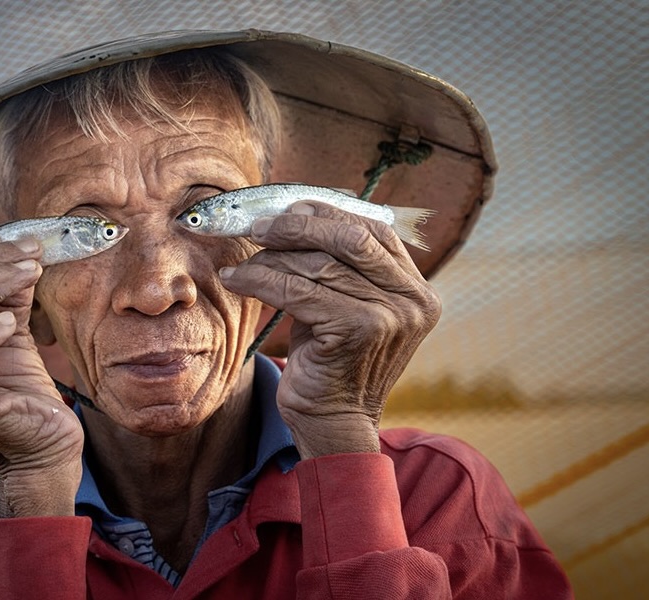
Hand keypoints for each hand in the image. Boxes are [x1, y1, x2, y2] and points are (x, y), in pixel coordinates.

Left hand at [219, 201, 440, 454]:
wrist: (333, 423)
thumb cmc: (329, 361)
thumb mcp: (342, 306)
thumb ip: (337, 265)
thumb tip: (295, 213)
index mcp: (416, 288)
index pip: (372, 228)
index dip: (325, 212)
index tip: (284, 212)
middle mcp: (414, 298)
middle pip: (349, 235)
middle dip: (298, 226)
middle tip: (257, 228)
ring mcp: (391, 314)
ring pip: (318, 263)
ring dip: (270, 258)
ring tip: (241, 262)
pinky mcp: (360, 329)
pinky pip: (299, 290)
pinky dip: (261, 280)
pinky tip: (236, 280)